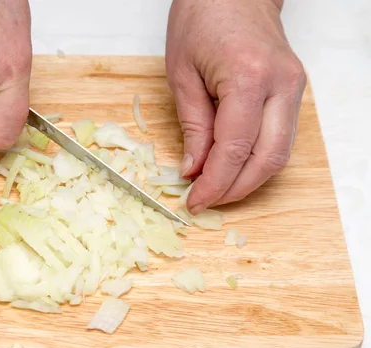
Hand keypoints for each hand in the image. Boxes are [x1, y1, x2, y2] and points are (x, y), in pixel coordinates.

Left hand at [165, 0, 305, 214]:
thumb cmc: (201, 18)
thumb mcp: (182, 74)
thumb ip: (192, 126)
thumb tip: (194, 169)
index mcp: (248, 78)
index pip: (233, 149)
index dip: (214, 183)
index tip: (194, 201)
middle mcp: (281, 85)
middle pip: (267, 159)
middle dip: (235, 189)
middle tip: (206, 201)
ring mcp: (293, 88)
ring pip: (280, 153)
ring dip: (248, 179)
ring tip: (217, 189)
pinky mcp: (293, 90)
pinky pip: (280, 137)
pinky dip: (256, 159)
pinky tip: (233, 167)